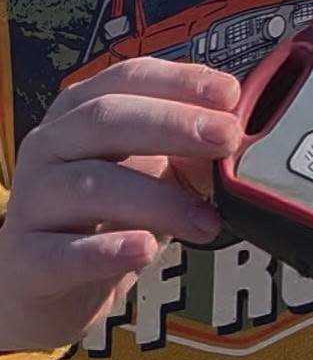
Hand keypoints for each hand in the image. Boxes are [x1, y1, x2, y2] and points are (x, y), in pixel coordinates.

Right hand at [0, 58, 241, 351]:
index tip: (230, 93)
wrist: (44, 281)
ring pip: (91, 185)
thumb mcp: (150, 169)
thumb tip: (240, 130)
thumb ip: (188, 146)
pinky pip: (63, 252)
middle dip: (174, 125)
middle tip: (226, 138)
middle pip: (107, 119)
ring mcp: (32, 199)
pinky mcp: (25, 259)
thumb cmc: (103, 212)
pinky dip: (107, 250)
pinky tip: (144, 249)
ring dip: (159, 200)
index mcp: (81, 109)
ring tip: (206, 219)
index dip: (181, 81)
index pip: (130, 77)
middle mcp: (51, 144)